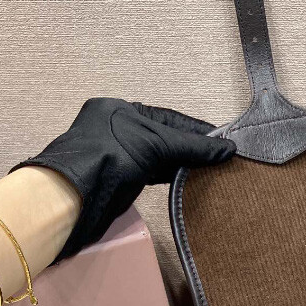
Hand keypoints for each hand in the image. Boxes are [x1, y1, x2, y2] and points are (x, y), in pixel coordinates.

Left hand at [14, 98, 235, 259]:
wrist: (78, 194)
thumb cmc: (109, 156)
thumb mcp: (155, 144)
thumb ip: (191, 146)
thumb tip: (227, 149)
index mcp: (122, 111)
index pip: (170, 118)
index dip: (198, 131)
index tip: (224, 141)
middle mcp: (121, 130)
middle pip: (167, 137)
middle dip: (193, 148)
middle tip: (223, 158)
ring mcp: (121, 156)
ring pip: (161, 157)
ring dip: (185, 165)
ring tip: (213, 171)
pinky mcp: (124, 179)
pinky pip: (155, 174)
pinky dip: (173, 176)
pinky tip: (192, 181)